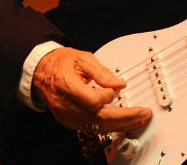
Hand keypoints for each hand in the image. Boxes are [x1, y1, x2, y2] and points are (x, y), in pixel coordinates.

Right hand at [32, 47, 151, 133]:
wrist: (42, 72)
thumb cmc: (61, 63)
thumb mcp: (82, 58)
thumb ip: (101, 72)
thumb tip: (119, 84)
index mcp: (66, 86)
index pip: (92, 101)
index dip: (108, 96)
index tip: (117, 88)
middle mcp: (65, 105)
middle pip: (97, 119)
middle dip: (124, 118)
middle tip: (143, 113)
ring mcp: (67, 116)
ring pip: (96, 128)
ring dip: (120, 125)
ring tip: (138, 120)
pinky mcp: (70, 122)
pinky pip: (91, 128)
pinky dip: (109, 127)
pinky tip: (123, 123)